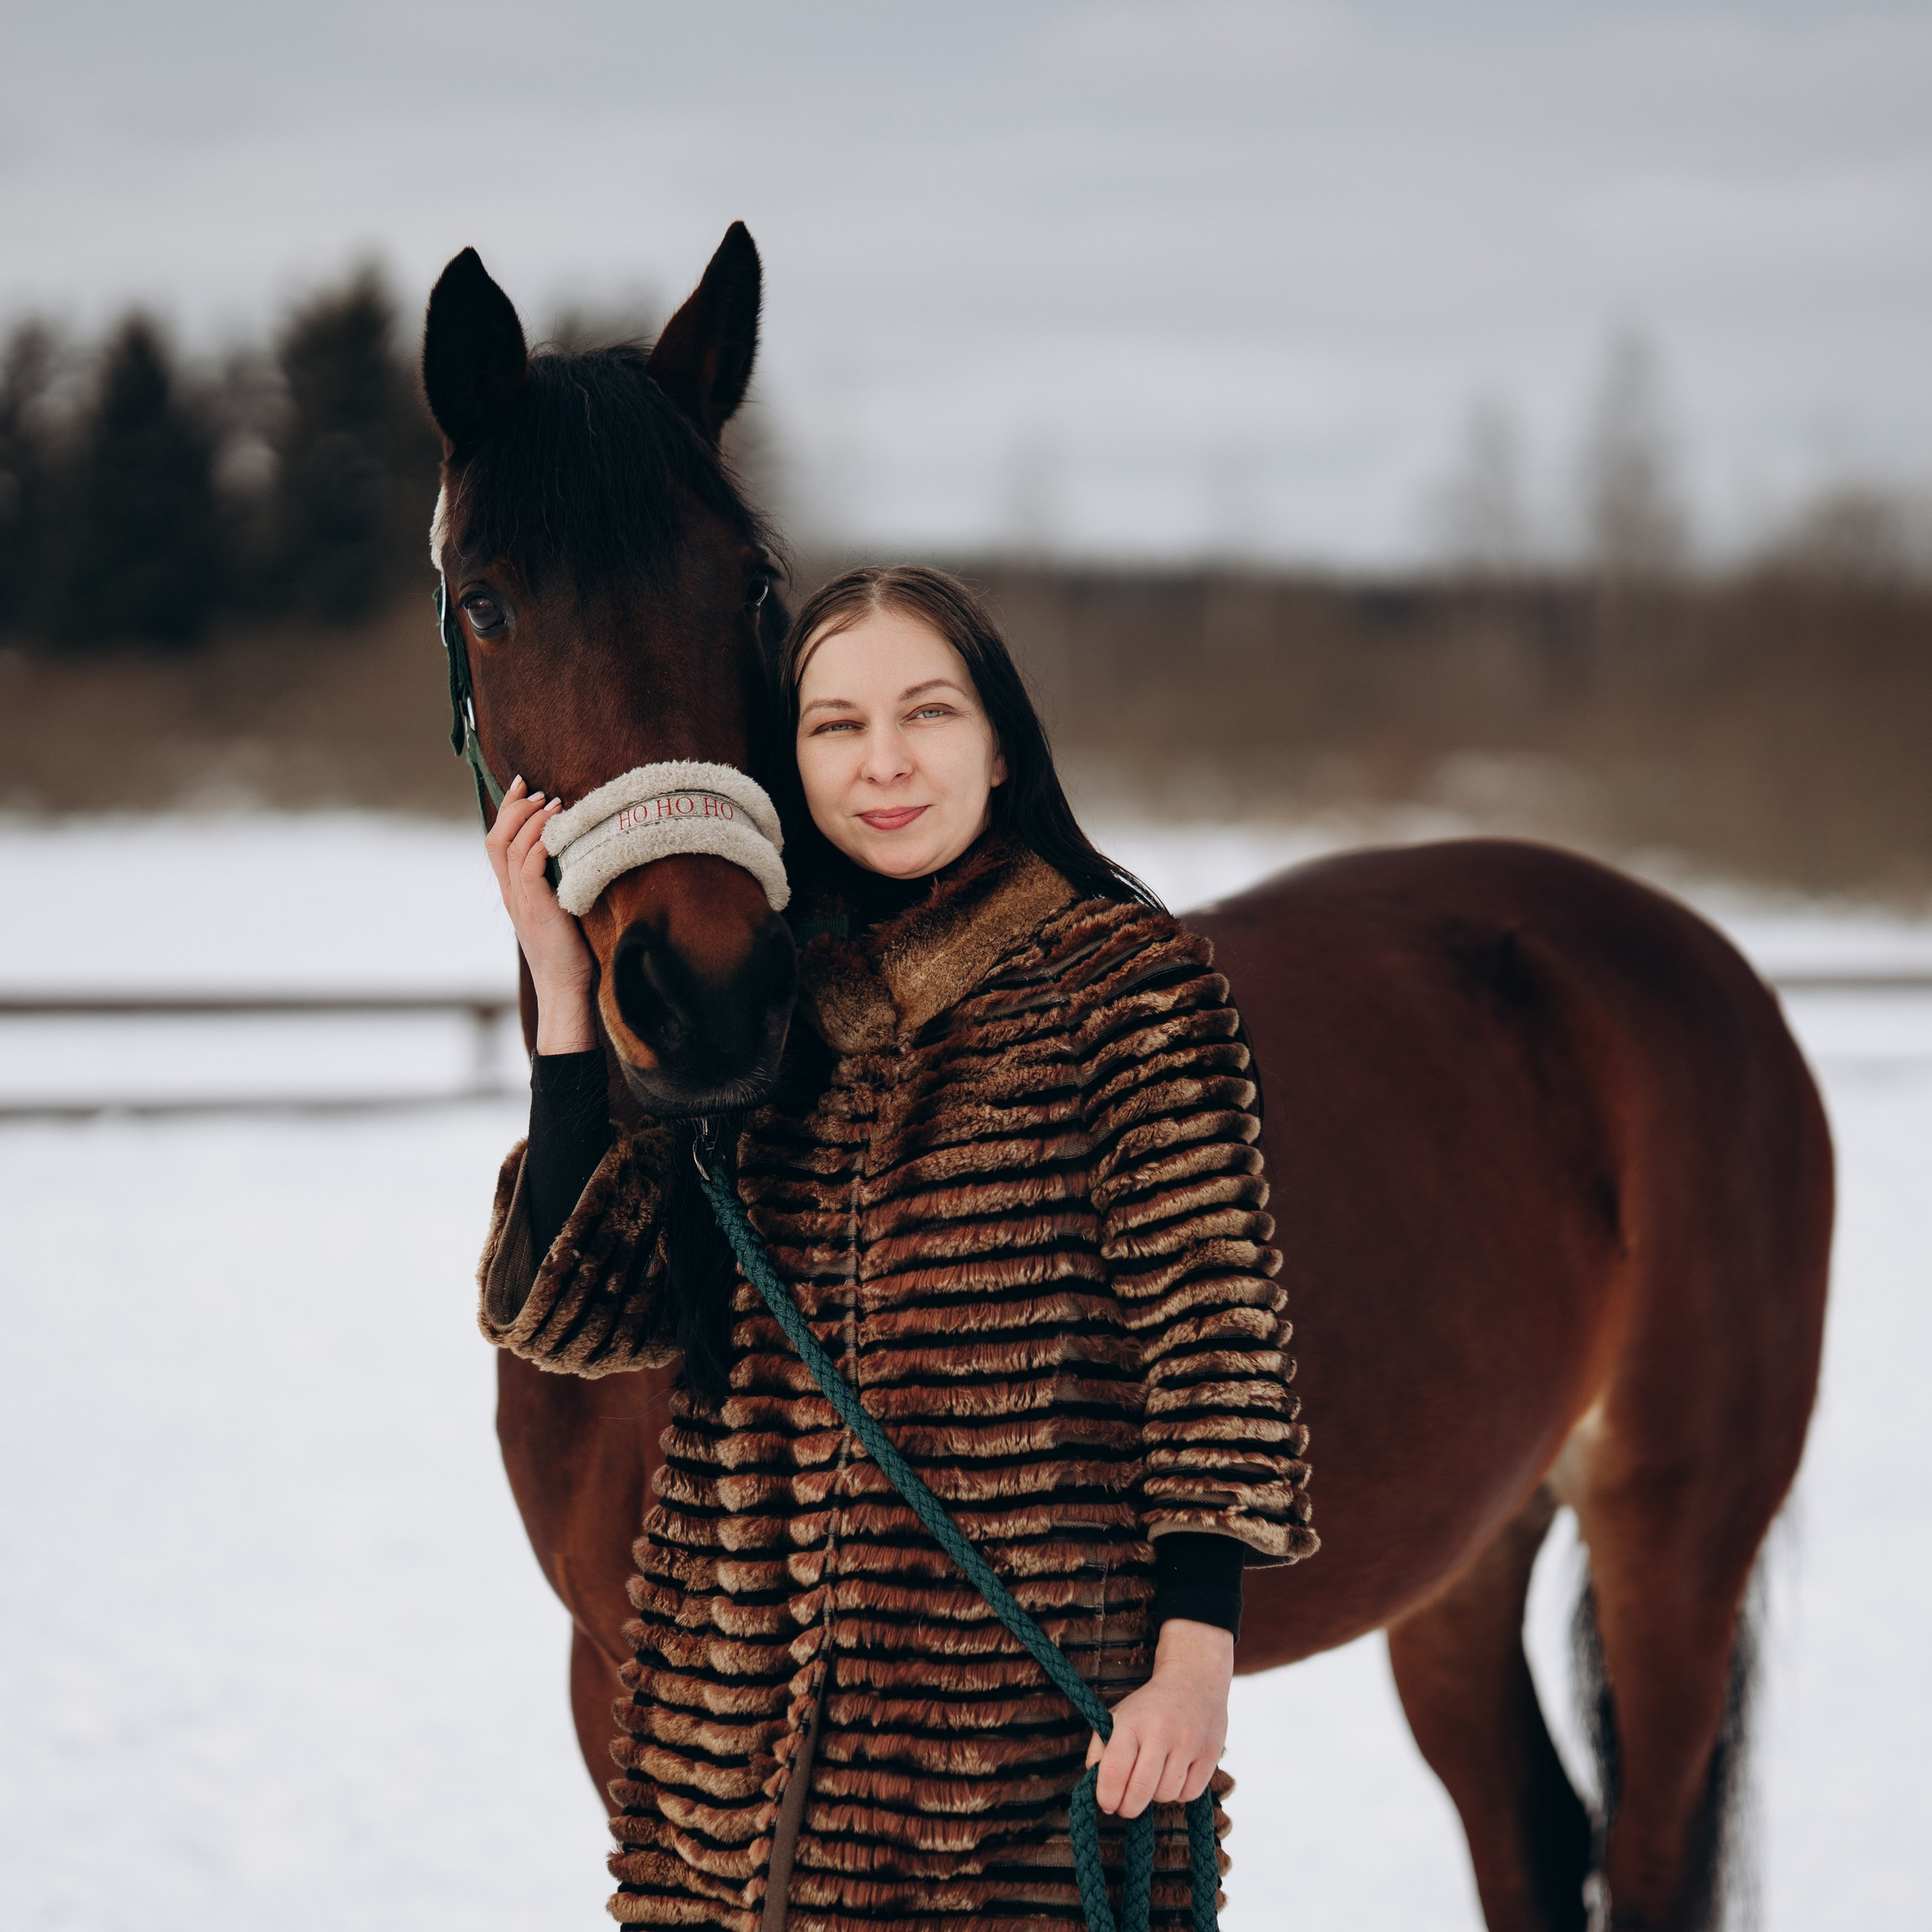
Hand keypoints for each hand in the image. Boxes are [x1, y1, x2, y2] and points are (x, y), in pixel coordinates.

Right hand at [484, 776, 595, 1053]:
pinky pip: (529, 867)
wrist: (564, 989)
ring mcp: (521, 901)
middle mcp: (511, 894)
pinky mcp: (538, 909)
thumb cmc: (568, 953)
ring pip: (510, 848)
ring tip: (552, 803)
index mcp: (512, 892)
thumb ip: (556, 884)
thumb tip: (574, 855)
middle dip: (513, 807)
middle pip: (496, 839)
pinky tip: (557, 831)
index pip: (497, 843)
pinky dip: (540, 844)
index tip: (522, 787)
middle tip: (535, 789)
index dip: (506, 811)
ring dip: (531, 820)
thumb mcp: (558, 910)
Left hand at [1084, 1618, 1231, 1817]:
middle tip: (1126, 1807)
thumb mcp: (1118, 1716)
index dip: (1107, 1797)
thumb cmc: (1148, 1706)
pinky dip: (1179, 1793)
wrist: (1193, 1679)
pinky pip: (1189, 1794)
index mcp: (1131, 1722)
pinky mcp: (1210, 1752)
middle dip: (1129, 1808)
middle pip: (1140, 1790)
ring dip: (1156, 1796)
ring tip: (1153, 1780)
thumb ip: (1101, 1748)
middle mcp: (1160, 1731)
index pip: (1114, 1771)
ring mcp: (1188, 1742)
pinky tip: (1175, 1775)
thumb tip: (1094, 1783)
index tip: (1106, 1805)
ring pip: (1166, 1795)